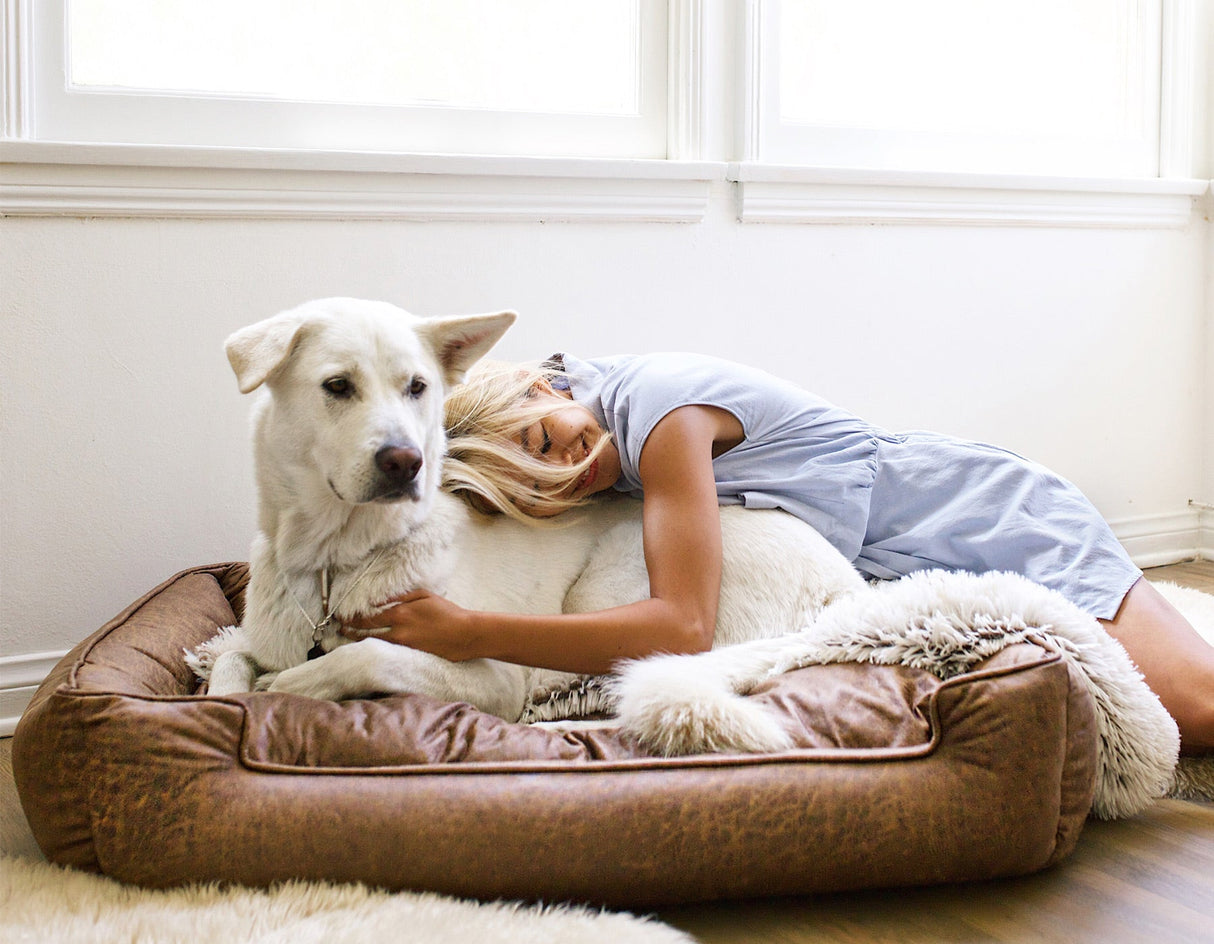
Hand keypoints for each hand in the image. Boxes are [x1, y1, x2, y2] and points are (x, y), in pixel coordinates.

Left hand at [339, 589, 475, 661]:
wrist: (465, 634)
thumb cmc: (447, 612)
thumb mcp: (424, 596)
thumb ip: (400, 596)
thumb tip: (379, 599)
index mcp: (401, 614)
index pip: (369, 617)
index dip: (353, 618)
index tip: (343, 617)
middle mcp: (399, 632)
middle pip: (368, 633)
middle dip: (351, 630)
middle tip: (340, 628)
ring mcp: (404, 646)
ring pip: (375, 644)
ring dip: (360, 641)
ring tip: (348, 638)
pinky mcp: (411, 656)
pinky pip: (387, 652)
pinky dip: (376, 649)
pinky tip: (369, 647)